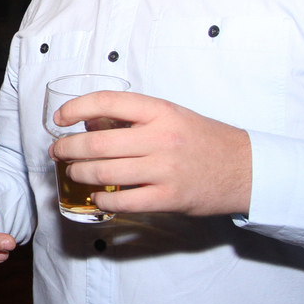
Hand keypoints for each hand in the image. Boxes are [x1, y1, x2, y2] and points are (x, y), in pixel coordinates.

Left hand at [49, 92, 251, 216]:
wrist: (244, 168)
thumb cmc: (204, 140)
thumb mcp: (172, 116)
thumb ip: (136, 118)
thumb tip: (89, 122)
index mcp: (160, 111)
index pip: (107, 102)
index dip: (76, 108)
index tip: (60, 117)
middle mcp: (161, 138)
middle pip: (97, 143)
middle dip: (68, 148)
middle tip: (59, 151)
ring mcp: (164, 170)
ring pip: (104, 173)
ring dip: (80, 174)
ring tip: (74, 173)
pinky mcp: (168, 198)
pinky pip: (123, 202)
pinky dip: (102, 200)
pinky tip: (97, 197)